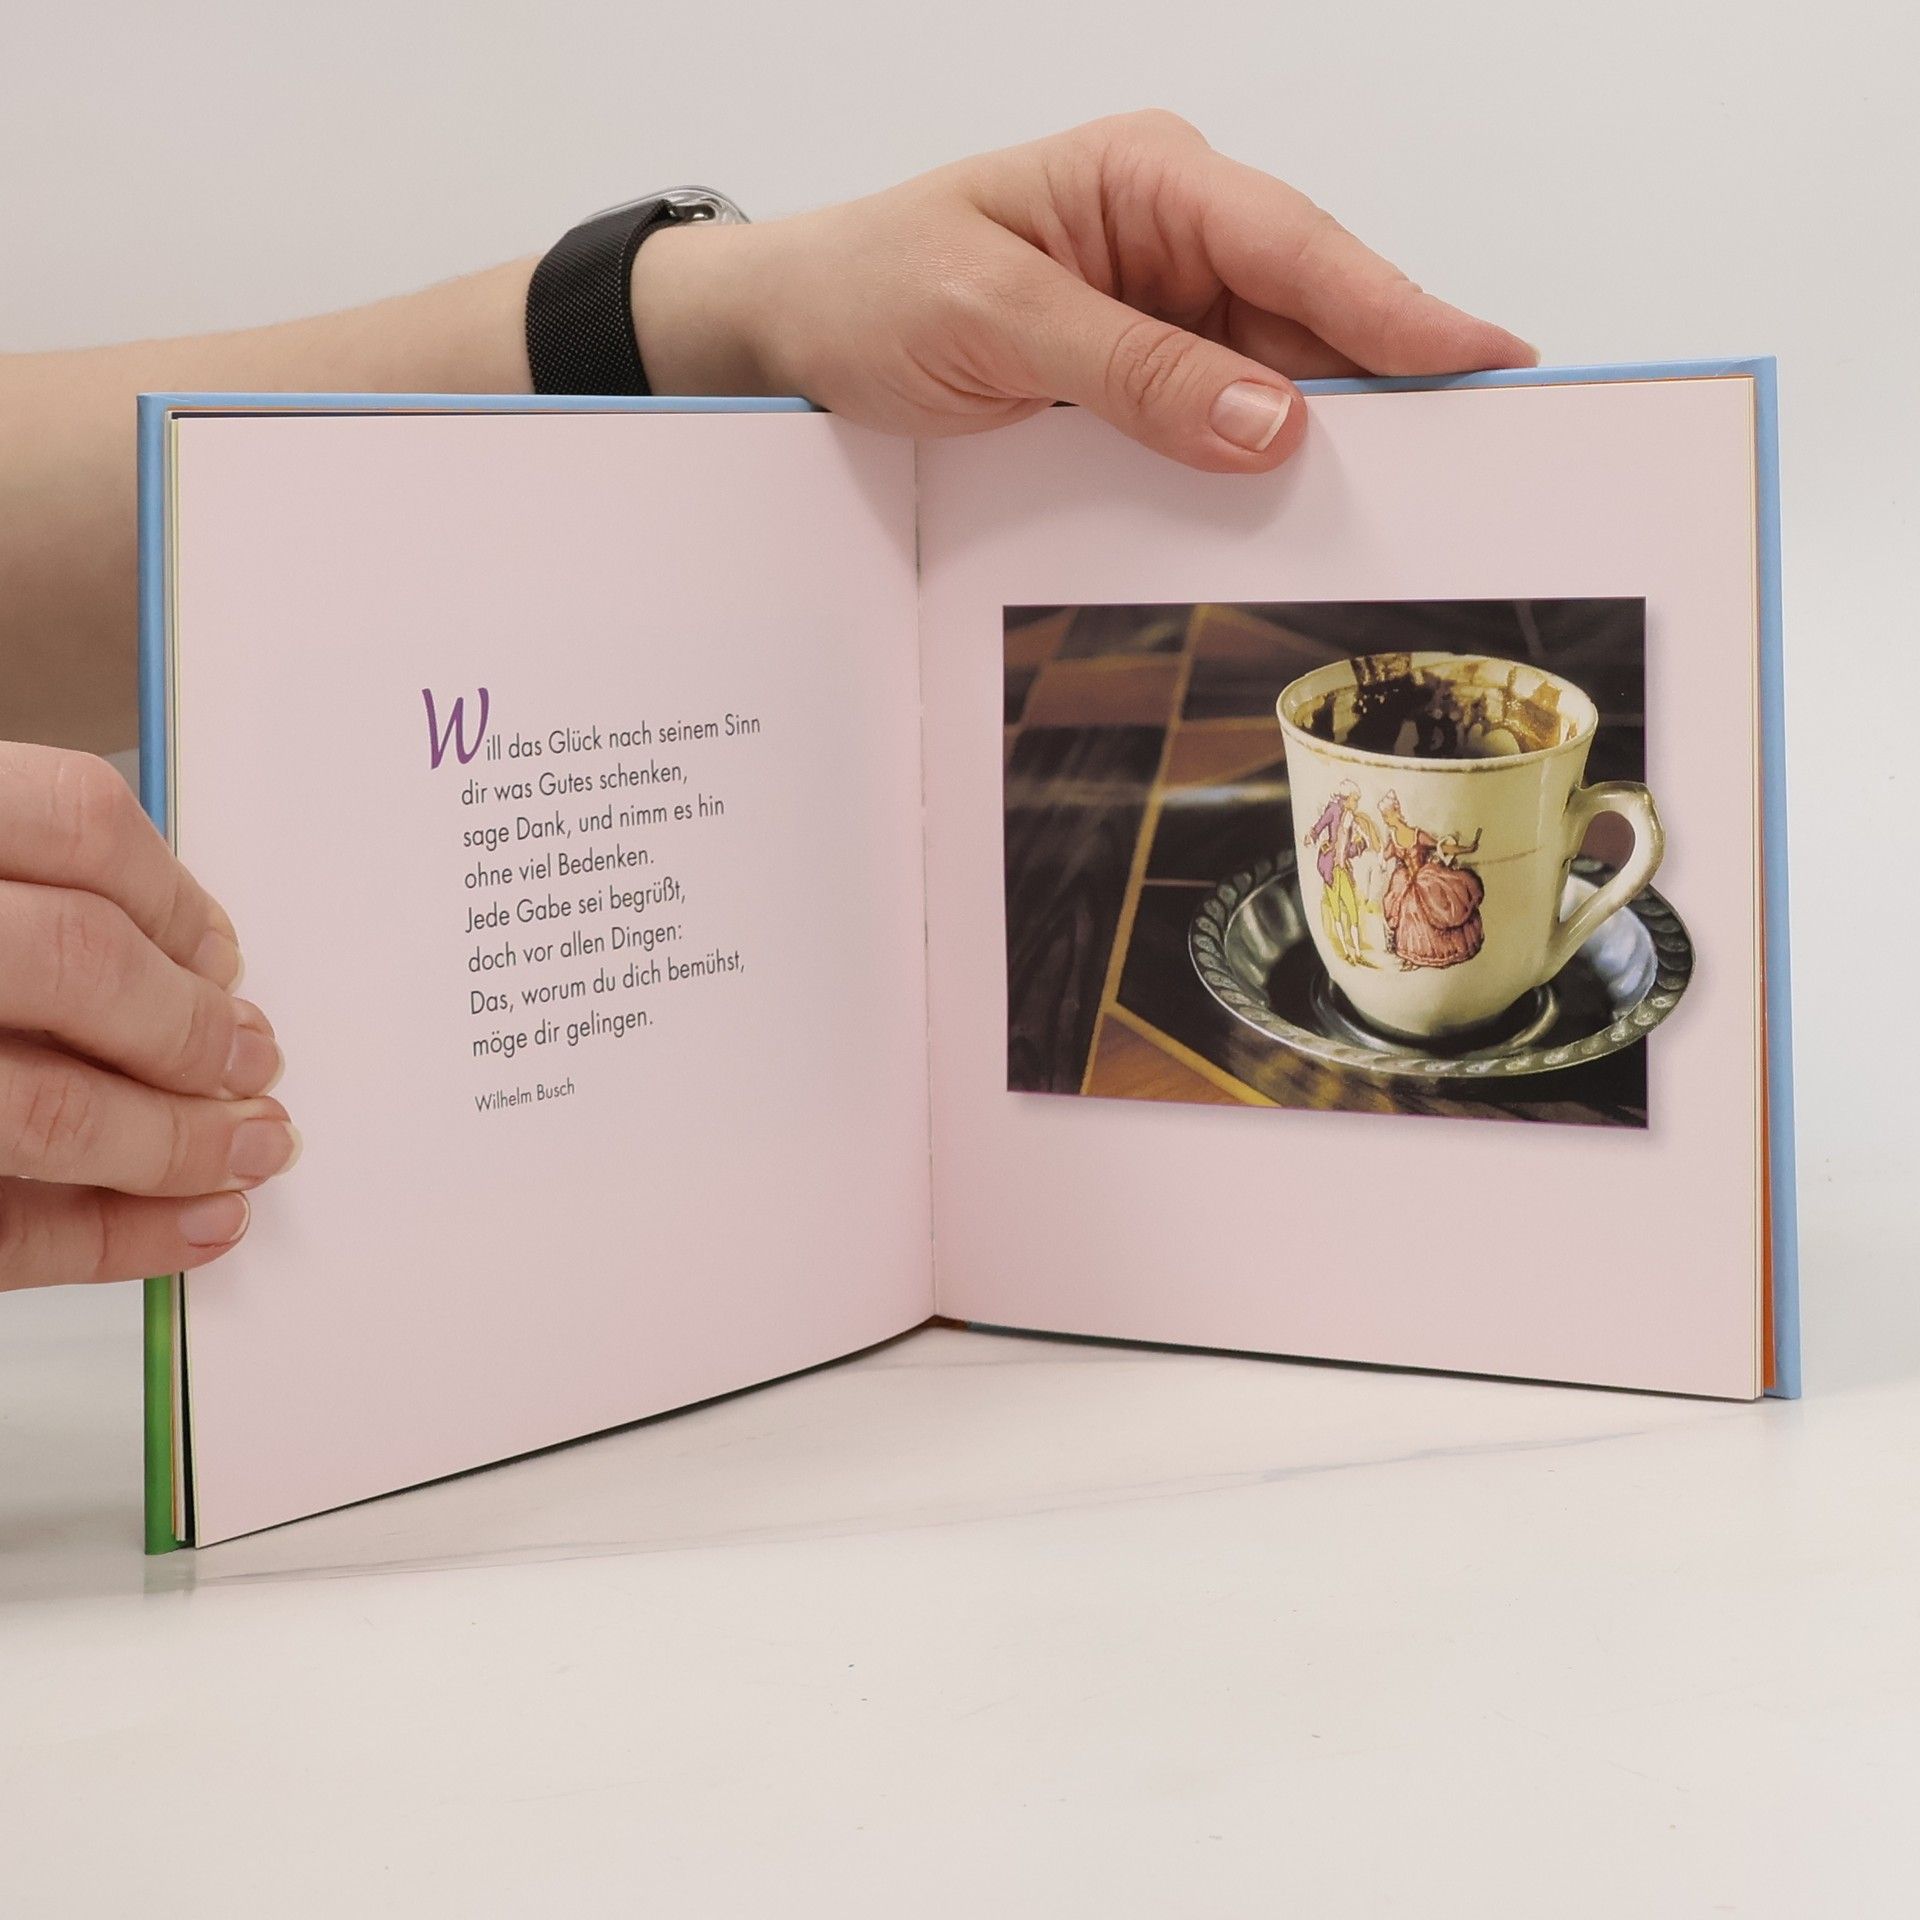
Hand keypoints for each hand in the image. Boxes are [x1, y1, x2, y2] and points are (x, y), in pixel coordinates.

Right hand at [0, 745, 298, 1289]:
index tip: (225, 956)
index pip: (72, 821)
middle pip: (75, 963)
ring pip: (42, 1112)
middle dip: (191, 1028)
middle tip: (254, 1062)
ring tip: (250, 1149)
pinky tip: (193, 1230)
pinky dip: (111, 1240)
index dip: (175, 898)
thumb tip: (194, 964)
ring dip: (176, 1143)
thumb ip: (13, 892)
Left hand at [633, 110, 1534, 471]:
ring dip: (1334, 435)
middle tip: (1486, 456)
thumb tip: (1267, 421)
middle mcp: (1175, 235)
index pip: (1296, 244)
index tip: (1484, 366)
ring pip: (1281, 372)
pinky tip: (1306, 505)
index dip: (1397, 311)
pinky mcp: (1142, 374)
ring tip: (1417, 499)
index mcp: (1146, 179)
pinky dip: (1262, 461)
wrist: (792, 333)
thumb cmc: (871, 290)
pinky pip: (1225, 417)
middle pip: (1313, 309)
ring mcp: (1164, 307)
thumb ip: (1129, 370)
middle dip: (1392, 380)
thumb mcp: (988, 324)